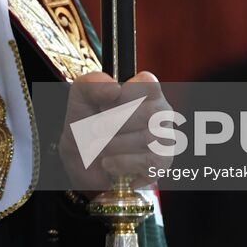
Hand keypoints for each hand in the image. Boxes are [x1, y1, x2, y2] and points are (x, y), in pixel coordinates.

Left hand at [59, 70, 170, 194]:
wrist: (82, 153)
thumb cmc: (88, 118)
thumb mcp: (82, 94)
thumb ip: (94, 83)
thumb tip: (114, 89)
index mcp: (147, 89)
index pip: (149, 84)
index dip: (125, 96)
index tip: (104, 104)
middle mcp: (161, 111)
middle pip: (149, 113)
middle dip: (114, 123)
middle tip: (96, 128)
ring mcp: (165, 137)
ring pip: (147, 139)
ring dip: (113, 144)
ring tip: (98, 145)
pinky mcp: (161, 162)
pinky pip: (149, 162)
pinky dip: (122, 163)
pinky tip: (108, 162)